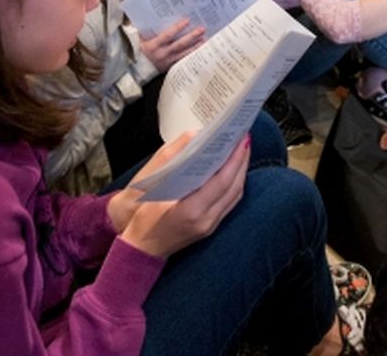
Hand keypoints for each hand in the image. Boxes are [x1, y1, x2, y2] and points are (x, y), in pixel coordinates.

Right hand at [117, 133, 250, 257]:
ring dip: (241, 171)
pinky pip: (230, 203)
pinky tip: (233, 170)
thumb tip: (194, 139)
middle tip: (244, 138)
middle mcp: (206, 220)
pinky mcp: (211, 227)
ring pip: (235, 195)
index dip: (234, 159)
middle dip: (242, 160)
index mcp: (191, 210)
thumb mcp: (153, 186)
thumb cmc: (143, 217)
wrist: (141, 249)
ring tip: (242, 150)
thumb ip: (173, 161)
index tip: (240, 139)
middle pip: (233, 187)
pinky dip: (235, 184)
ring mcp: (210, 226)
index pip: (221, 181)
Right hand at [139, 18, 205, 71]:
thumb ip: (146, 31)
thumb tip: (152, 18)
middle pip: (180, 44)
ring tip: (205, 40)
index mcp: (153, 45)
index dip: (178, 28)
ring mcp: (167, 61)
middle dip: (192, 36)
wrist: (135, 71)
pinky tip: (198, 52)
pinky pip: (182, 60)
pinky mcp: (170, 67)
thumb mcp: (139, 40)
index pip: (168, 35)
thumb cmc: (136, 52)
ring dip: (195, 46)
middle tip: (202, 29)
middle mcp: (162, 54)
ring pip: (184, 53)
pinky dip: (190, 56)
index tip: (187, 20)